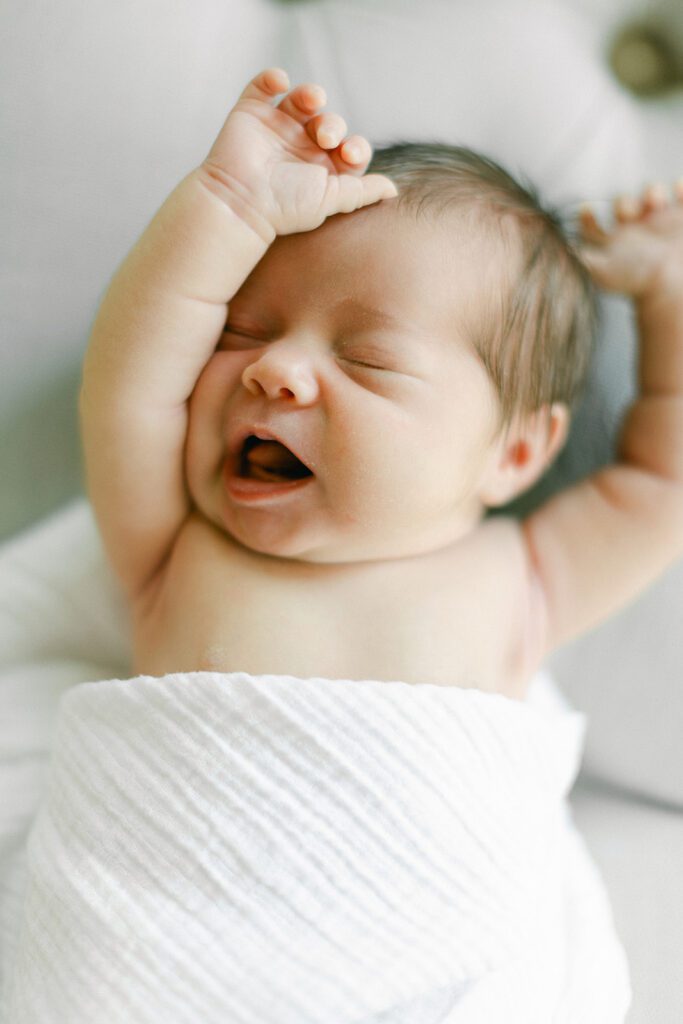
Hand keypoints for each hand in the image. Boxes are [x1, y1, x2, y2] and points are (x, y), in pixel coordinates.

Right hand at [198, 67, 397, 239]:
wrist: (241, 203)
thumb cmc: (286, 207)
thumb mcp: (332, 200)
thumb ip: (363, 192)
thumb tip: (394, 190)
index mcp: (322, 168)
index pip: (349, 148)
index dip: (354, 146)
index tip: (348, 153)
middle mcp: (302, 147)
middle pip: (330, 122)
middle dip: (333, 125)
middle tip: (324, 137)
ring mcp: (277, 128)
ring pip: (303, 100)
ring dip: (312, 95)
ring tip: (313, 101)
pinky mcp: (251, 114)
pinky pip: (264, 86)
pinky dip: (273, 77)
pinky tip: (282, 82)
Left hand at [579, 180, 682, 298]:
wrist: (670, 289)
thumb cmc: (636, 282)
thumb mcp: (603, 272)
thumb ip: (583, 259)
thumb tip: (561, 247)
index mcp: (614, 242)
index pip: (595, 225)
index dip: (587, 216)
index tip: (584, 210)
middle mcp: (635, 230)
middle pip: (623, 204)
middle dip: (624, 203)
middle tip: (628, 214)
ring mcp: (660, 223)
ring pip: (651, 193)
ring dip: (651, 191)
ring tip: (654, 202)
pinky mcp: (681, 219)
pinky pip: (681, 195)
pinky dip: (679, 189)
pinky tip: (676, 189)